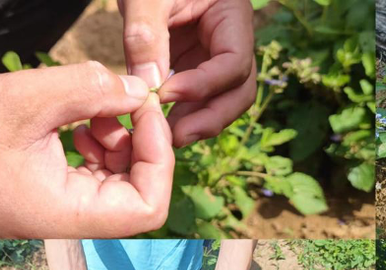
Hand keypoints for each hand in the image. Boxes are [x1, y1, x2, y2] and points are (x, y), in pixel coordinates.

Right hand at [0, 62, 174, 237]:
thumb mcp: (24, 99)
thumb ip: (88, 90)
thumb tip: (140, 91)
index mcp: (65, 214)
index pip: (148, 209)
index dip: (160, 161)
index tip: (146, 113)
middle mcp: (69, 219)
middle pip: (140, 192)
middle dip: (141, 144)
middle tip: (123, 102)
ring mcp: (60, 208)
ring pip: (120, 180)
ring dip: (121, 140)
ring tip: (92, 108)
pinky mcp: (51, 192)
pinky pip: (95, 172)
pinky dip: (99, 143)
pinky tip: (79, 120)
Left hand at [119, 0, 257, 146]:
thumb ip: (145, 35)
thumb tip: (147, 86)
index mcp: (232, 16)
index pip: (234, 62)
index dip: (204, 84)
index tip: (165, 94)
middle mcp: (233, 42)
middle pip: (240, 91)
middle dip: (211, 117)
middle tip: (176, 136)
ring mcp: (216, 57)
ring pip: (223, 100)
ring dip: (198, 122)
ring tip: (166, 137)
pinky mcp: (196, 67)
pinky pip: (198, 98)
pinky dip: (183, 115)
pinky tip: (160, 127)